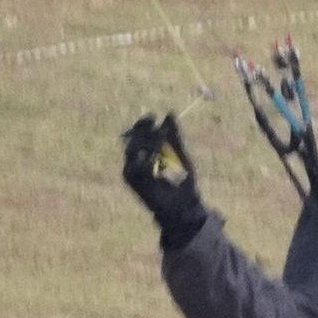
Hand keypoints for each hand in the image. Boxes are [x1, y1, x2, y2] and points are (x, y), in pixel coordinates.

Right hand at [121, 112, 205, 245]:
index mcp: (146, 151)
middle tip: (160, 132)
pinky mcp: (132, 182)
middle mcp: (135, 160)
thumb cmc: (183, 180)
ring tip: (160, 143)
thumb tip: (169, 113)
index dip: (143, 123)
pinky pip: (134, 167)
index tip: (152, 116)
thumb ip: (174, 135)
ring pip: (132, 150)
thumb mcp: (180, 153)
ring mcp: (132, 171)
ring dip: (147, 144)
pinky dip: (145, 159)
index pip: (138, 132)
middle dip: (145, 132)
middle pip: (133, 138)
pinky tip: (155, 157)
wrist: (185, 204)